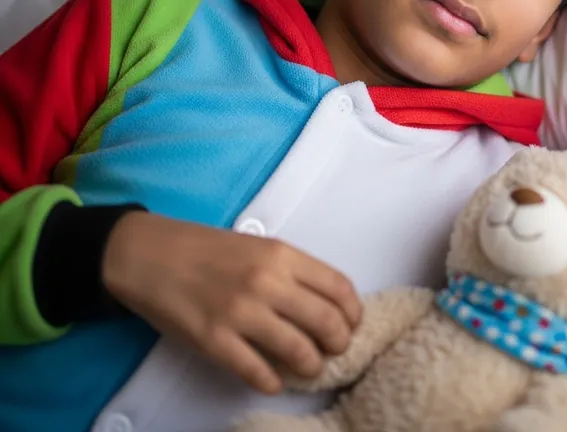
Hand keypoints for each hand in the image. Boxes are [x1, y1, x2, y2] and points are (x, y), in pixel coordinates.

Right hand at [102, 212, 361, 393]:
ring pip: (299, 351)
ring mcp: (240, 313)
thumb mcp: (258, 246)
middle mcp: (267, 282)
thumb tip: (325, 304)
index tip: (352, 323)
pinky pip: (257, 372)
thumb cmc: (208, 249)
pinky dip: (274, 381)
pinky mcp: (214, 341)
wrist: (151, 255)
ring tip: (309, 366)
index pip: (338, 287)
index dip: (353, 311)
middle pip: (326, 322)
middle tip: (335, 350)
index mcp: (281, 254)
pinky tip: (274, 379)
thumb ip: (292, 270)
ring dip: (312, 365)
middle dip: (339, 343)